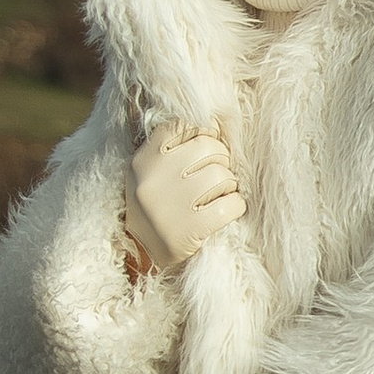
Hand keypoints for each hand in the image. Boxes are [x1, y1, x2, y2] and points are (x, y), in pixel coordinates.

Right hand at [122, 125, 245, 272]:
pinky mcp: (190, 229)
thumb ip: (173, 146)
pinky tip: (226, 209)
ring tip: (219, 193)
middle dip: (221, 159)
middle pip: (210, 148)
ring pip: (222, 175)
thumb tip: (216, 123)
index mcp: (145, 157)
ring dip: (229, 184)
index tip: (207, 148)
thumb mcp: (149, 170)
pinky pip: (231, 204)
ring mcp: (172, 203)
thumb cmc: (154, 202)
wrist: (138, 250)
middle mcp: (156, 177)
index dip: (205, 134)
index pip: (186, 126)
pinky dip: (235, 205)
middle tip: (217, 174)